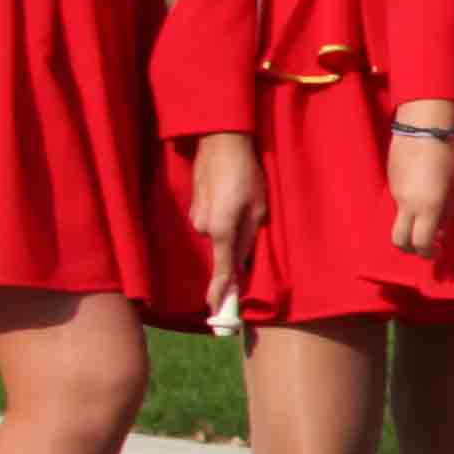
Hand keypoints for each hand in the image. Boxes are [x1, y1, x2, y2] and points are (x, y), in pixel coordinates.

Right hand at [187, 131, 266, 284]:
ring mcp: (196, 217)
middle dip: (238, 246)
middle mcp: (203, 228)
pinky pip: (213, 222)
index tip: (219, 310)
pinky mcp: (194, 207)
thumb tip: (243, 264)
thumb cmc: (245, 174)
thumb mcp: (258, 208)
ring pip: (220, 235)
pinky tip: (232, 195)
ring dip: (232, 227)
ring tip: (244, 199)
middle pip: (224, 250)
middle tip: (252, 219)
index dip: (221, 293)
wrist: (220, 142)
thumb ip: (249, 239)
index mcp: (222, 231)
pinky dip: (224, 217)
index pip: (222, 272)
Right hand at [385, 119, 453, 255]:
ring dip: (412, 224)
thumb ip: (450, 211)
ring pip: (399, 219)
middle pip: (399, 241)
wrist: (422, 125)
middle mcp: (407, 205)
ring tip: (431, 210)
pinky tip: (423, 189)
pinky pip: (399, 202)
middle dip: (411, 249)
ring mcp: (395, 193)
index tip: (438, 252)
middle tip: (426, 245)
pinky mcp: (390, 181)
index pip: (421, 244)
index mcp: (428, 208)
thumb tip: (441, 230)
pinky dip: (409, 206)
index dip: (429, 254)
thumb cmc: (450, 153)